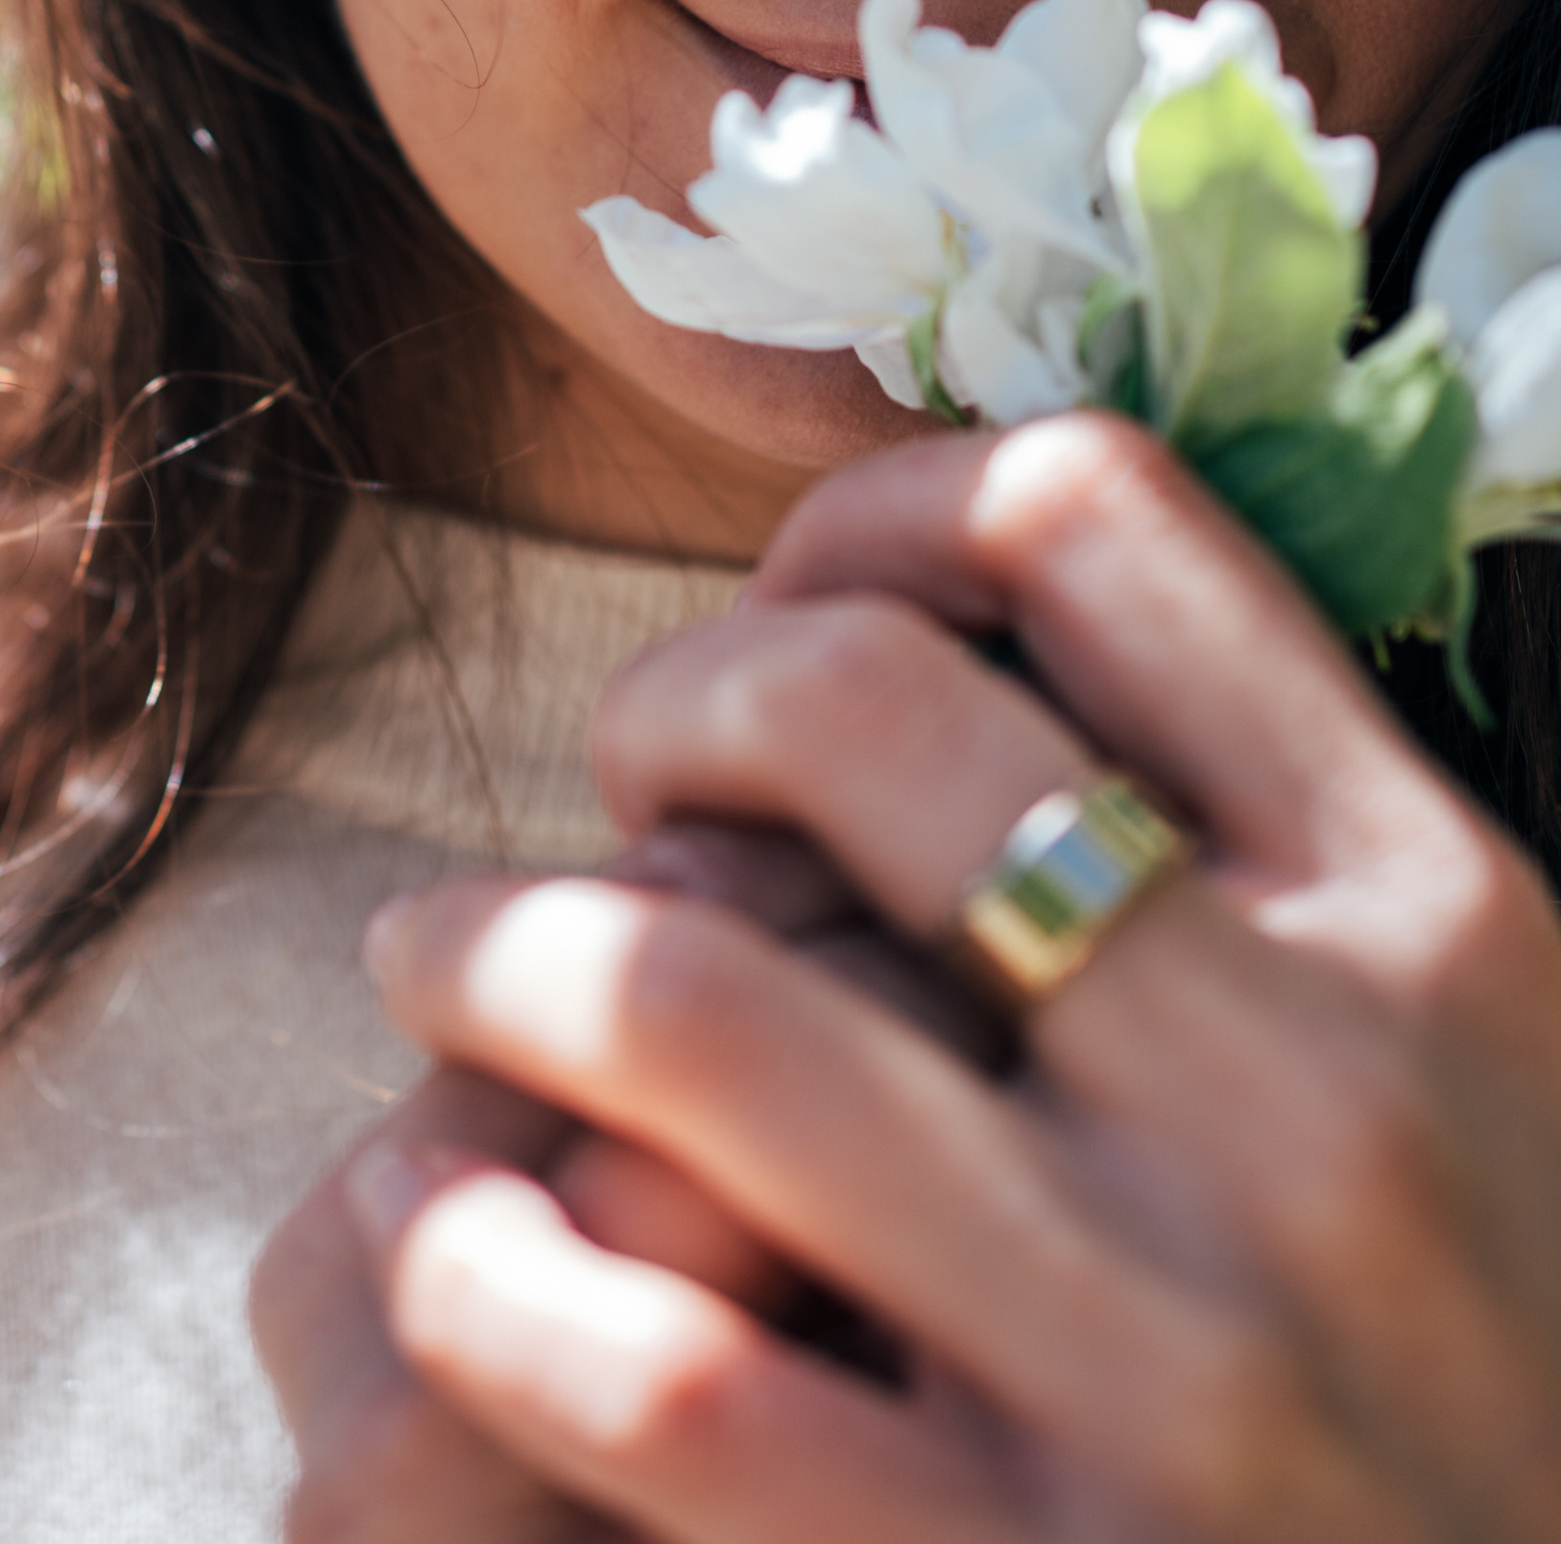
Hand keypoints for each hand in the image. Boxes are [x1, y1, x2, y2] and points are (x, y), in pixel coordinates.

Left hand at [298, 418, 1560, 1540]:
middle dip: (664, 701)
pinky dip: (487, 1270)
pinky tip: (453, 1237)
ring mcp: (1172, 1365)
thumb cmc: (1489, 1387)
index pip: (1096, 521)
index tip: (801, 605)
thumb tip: (948, 641)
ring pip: (693, 1006)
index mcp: (1442, 925)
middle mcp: (1319, 1108)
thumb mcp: (1493, 1076)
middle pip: (849, 706)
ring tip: (441, 965)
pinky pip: (662, 1376)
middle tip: (625, 791)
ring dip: (499, 949)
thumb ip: (1268, 864)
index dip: (879, 510)